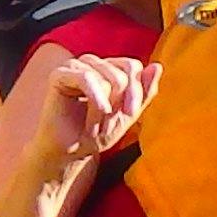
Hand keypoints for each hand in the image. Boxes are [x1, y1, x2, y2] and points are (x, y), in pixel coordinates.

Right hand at [0, 50, 155, 216]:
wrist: (69, 153)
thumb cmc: (96, 134)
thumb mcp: (128, 115)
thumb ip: (144, 92)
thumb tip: (157, 66)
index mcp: (108, 68)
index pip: (133, 66)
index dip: (137, 90)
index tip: (131, 113)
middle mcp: (92, 63)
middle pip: (122, 72)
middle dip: (122, 101)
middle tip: (112, 123)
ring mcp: (75, 66)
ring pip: (107, 76)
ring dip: (107, 107)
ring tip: (97, 125)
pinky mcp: (59, 74)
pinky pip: (86, 77)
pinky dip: (96, 97)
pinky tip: (99, 111)